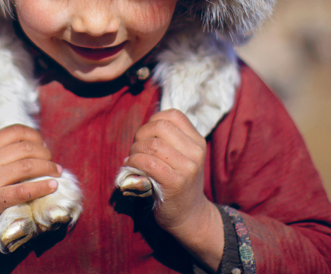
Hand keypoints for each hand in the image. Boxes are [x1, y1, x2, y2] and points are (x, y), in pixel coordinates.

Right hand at [0, 125, 60, 241]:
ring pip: (28, 166)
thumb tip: (39, 145)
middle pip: (26, 148)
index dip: (35, 136)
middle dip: (46, 154)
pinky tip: (52, 186)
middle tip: (53, 163)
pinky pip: (23, 190)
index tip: (43, 146)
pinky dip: (42, 187)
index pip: (16, 131)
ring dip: (48, 169)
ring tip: (56, 173)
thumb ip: (2, 150)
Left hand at [124, 109, 223, 270]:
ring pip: (152, 144)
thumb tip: (141, 128)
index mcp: (197, 141)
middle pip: (159, 126)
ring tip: (133, 160)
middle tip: (136, 149)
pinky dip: (134, 162)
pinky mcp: (175, 183)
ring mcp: (187, 168)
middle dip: (141, 134)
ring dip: (135, 150)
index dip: (153, 120)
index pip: (172, 115)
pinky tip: (132, 167)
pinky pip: (148, 162)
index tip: (146, 136)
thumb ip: (168, 140)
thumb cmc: (178, 182)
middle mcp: (196, 152)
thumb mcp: (181, 157)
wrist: (189, 216)